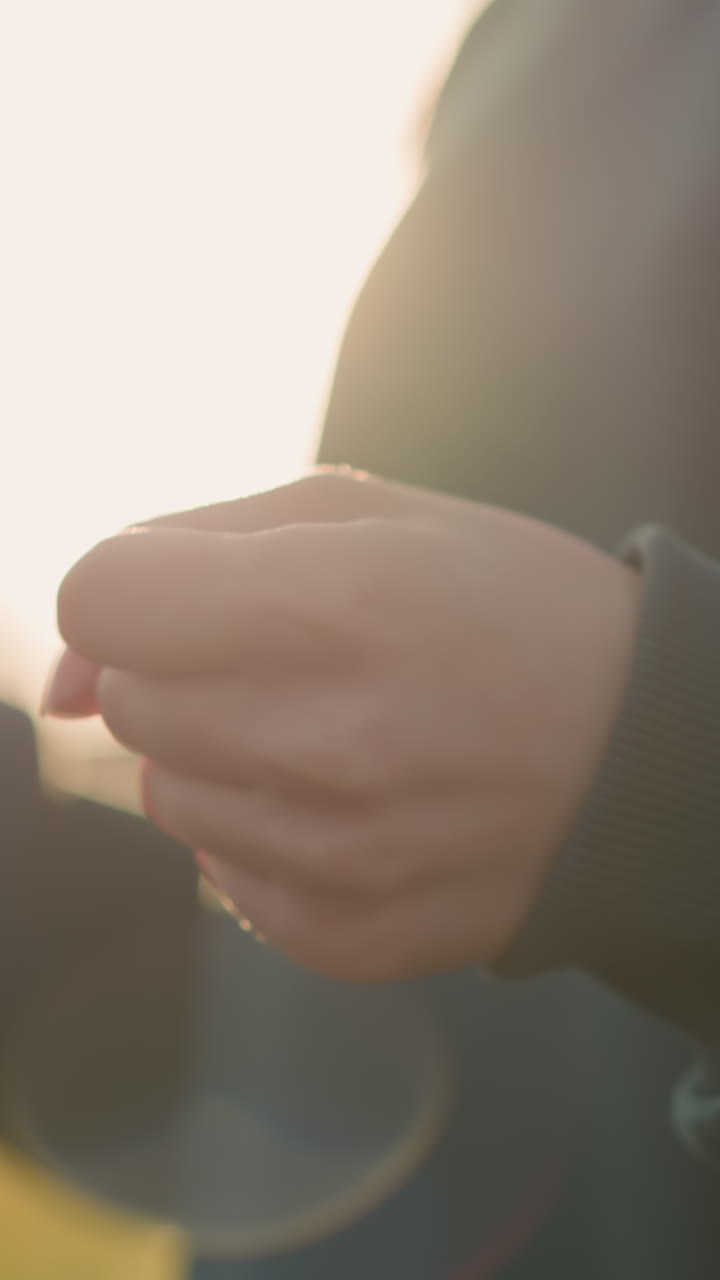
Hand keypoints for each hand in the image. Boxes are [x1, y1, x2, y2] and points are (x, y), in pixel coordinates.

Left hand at [45, 470, 640, 980]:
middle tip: (306, 660)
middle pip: (134, 701)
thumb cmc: (507, 608)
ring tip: (344, 730)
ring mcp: (335, 858)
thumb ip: (185, 549)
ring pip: (169, 791)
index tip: (191, 598)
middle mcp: (325, 741)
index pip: (99, 600)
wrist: (645, 750)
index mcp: (332, 603)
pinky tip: (359, 803)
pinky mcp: (349, 936)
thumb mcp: (369, 516)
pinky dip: (270, 832)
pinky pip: (225, 875)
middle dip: (195, 666)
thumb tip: (65, 677)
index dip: (136, 591)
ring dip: (230, 751)